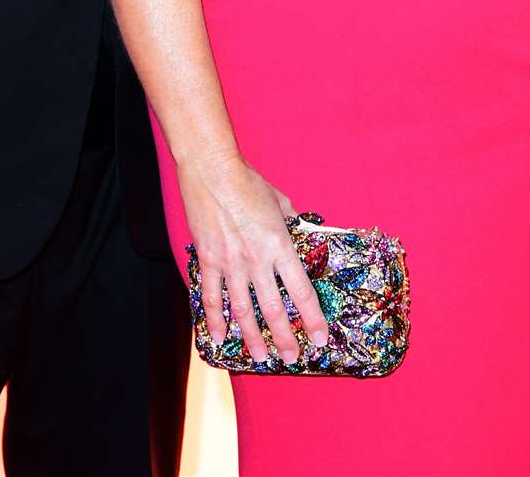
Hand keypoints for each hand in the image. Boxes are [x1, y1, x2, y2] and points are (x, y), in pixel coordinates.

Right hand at [177, 151, 327, 365]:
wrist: (212, 171)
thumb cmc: (248, 182)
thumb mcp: (280, 201)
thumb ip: (292, 223)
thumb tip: (302, 234)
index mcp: (280, 246)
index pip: (302, 292)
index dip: (312, 319)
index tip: (320, 339)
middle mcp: (257, 260)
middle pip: (274, 309)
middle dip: (284, 338)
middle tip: (290, 358)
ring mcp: (230, 263)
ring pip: (243, 311)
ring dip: (252, 337)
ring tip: (259, 357)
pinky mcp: (209, 260)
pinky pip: (211, 296)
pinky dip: (215, 319)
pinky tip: (220, 336)